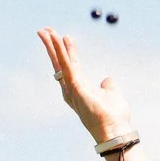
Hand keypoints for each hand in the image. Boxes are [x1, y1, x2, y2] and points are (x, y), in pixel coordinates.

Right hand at [37, 28, 133, 143]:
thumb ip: (107, 85)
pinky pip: (66, 64)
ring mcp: (71, 88)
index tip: (63, 37)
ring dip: (53, 45)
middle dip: (52, 46)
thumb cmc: (113, 116)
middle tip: (44, 30)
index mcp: (79, 89)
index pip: (70, 66)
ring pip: (60, 62)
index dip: (66, 51)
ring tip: (46, 30)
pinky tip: (57, 39)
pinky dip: (61, 51)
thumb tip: (107, 79)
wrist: (115, 130)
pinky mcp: (75, 86)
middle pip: (59, 62)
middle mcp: (71, 88)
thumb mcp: (111, 94)